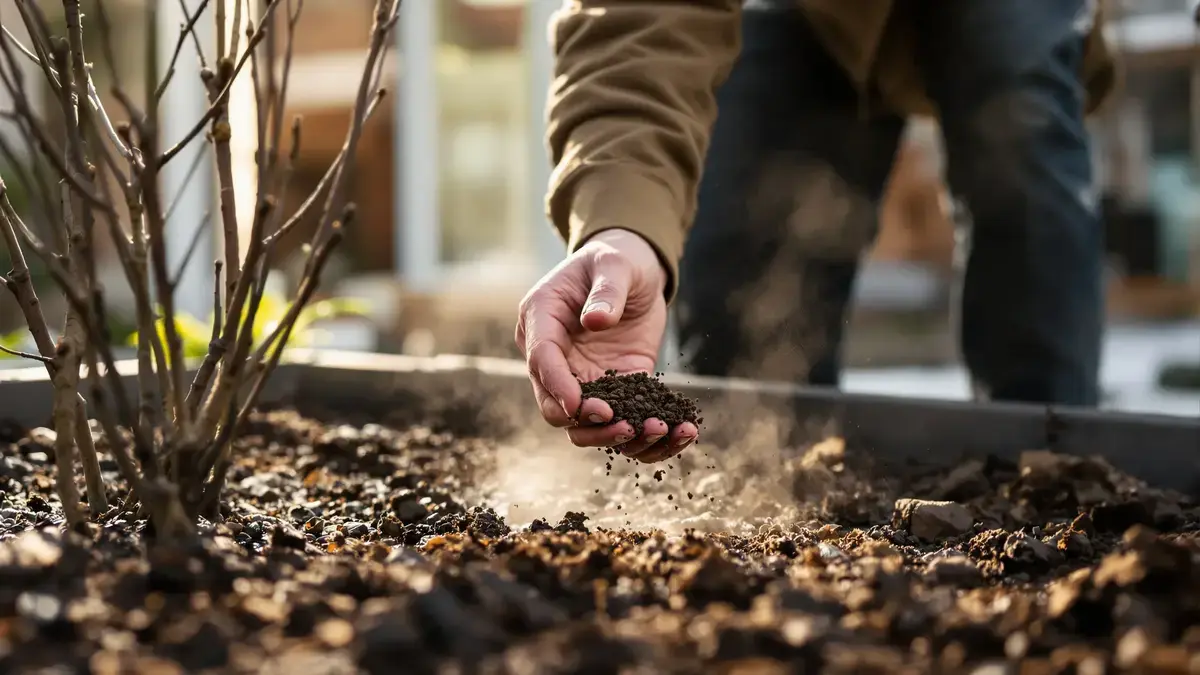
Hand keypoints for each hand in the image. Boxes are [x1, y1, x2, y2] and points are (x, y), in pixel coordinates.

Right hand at [515, 229, 698, 461]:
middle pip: (554, 405)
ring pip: (585, 424)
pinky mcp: (614, 387)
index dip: (558, 386)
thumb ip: (606, 291)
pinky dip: (645, 433)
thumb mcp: (615, 264)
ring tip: (656, 428)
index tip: (581, 405)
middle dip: (584, 421)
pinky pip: (622, 419)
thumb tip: (596, 321)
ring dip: (613, 436)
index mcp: (541, 320)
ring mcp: (582, 376)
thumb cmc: (617, 259)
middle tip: (621, 422)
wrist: (636, 270)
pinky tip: (679, 430)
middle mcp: (555, 356)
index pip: (542, 361)